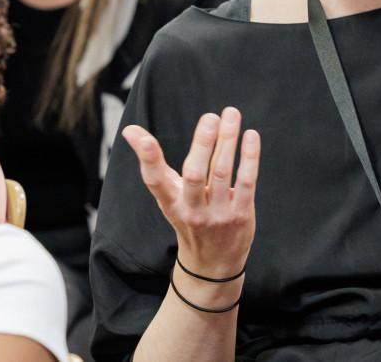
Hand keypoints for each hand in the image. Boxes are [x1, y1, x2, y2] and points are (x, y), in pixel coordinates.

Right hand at [122, 107, 259, 277]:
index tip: (142, 137)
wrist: (212, 264)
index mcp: (170, 203)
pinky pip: (246, 183)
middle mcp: (191, 210)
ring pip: (222, 173)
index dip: (148, 159)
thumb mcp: (168, 195)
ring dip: (228, 141)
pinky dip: (249, 158)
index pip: (155, 181)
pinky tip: (251, 136)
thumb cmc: (188, 218)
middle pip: (195, 175)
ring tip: (231, 114)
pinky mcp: (240, 215)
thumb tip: (129, 130)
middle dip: (202, 144)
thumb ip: (153, 162)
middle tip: (210, 117)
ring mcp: (217, 215)